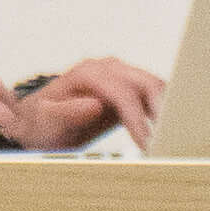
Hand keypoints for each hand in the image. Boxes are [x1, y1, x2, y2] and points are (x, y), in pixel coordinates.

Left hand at [0, 53, 161, 149]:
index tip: (147, 141)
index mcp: (88, 73)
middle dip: (162, 110)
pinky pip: (151, 96)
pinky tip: (166, 131)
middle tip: (171, 140)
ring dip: (166, 110)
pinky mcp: (126, 90)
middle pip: (146, 83)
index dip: (137, 118)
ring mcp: (118, 76)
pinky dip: (161, 111)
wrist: (35, 123)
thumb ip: (67, 113)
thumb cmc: (38, 124)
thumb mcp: (45, 122)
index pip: (123, 92)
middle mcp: (106, 69)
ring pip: (154, 87)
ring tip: (173, 138)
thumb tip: (94, 105)